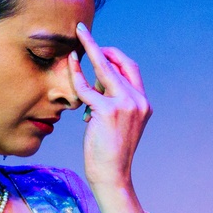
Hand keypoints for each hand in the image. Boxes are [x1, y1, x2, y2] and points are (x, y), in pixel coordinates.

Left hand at [70, 24, 149, 202]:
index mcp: (143, 103)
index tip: (99, 49)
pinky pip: (87, 87)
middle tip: (83, 36)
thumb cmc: (108, 154)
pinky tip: (70, 63)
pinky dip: (76, 75)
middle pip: (121, 63)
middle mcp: (138, 101)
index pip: (131, 69)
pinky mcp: (108, 111)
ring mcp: (125, 105)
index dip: (115, 56)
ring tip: (73, 48)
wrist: (112, 176)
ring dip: (89, 52)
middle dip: (102, 47)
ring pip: (104, 70)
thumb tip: (95, 91)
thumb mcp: (116, 126)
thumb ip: (112, 106)